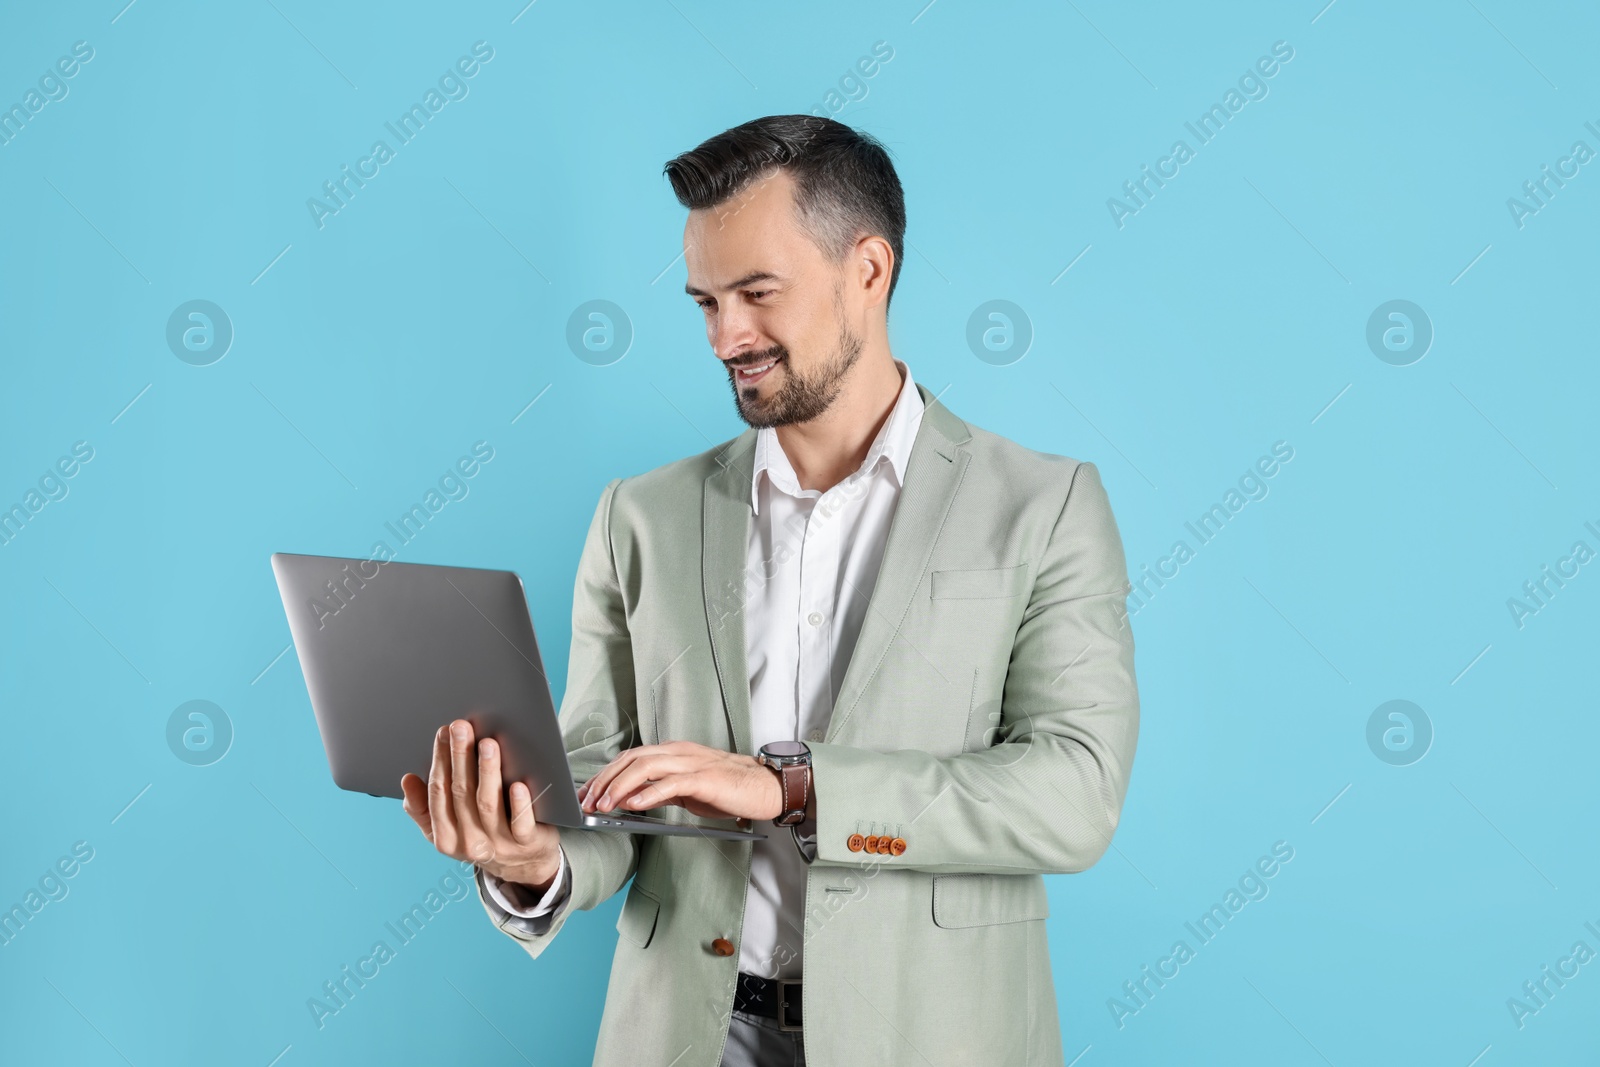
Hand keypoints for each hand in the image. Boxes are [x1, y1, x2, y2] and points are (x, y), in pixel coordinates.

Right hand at [401, 719, 562, 892]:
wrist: (524, 864)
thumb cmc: (482, 835)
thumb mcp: (447, 829)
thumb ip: (424, 807)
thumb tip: (408, 780)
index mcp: (445, 838)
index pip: (438, 792)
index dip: (440, 760)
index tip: (443, 732)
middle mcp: (470, 843)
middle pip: (461, 793)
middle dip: (459, 756)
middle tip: (461, 727)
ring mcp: (499, 845)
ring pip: (488, 804)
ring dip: (487, 772)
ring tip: (488, 744)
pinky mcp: (527, 843)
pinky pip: (521, 824)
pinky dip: (519, 804)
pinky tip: (519, 783)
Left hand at [579, 740, 782, 822]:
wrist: (765, 787)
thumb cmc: (728, 789)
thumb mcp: (686, 789)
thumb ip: (659, 790)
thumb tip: (629, 799)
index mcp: (673, 752)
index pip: (630, 757)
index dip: (605, 774)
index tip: (588, 794)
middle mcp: (679, 752)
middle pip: (631, 759)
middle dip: (605, 781)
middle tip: (588, 802)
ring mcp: (691, 763)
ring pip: (645, 767)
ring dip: (619, 787)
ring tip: (604, 806)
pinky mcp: (704, 778)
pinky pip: (670, 783)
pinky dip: (648, 793)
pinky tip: (633, 805)